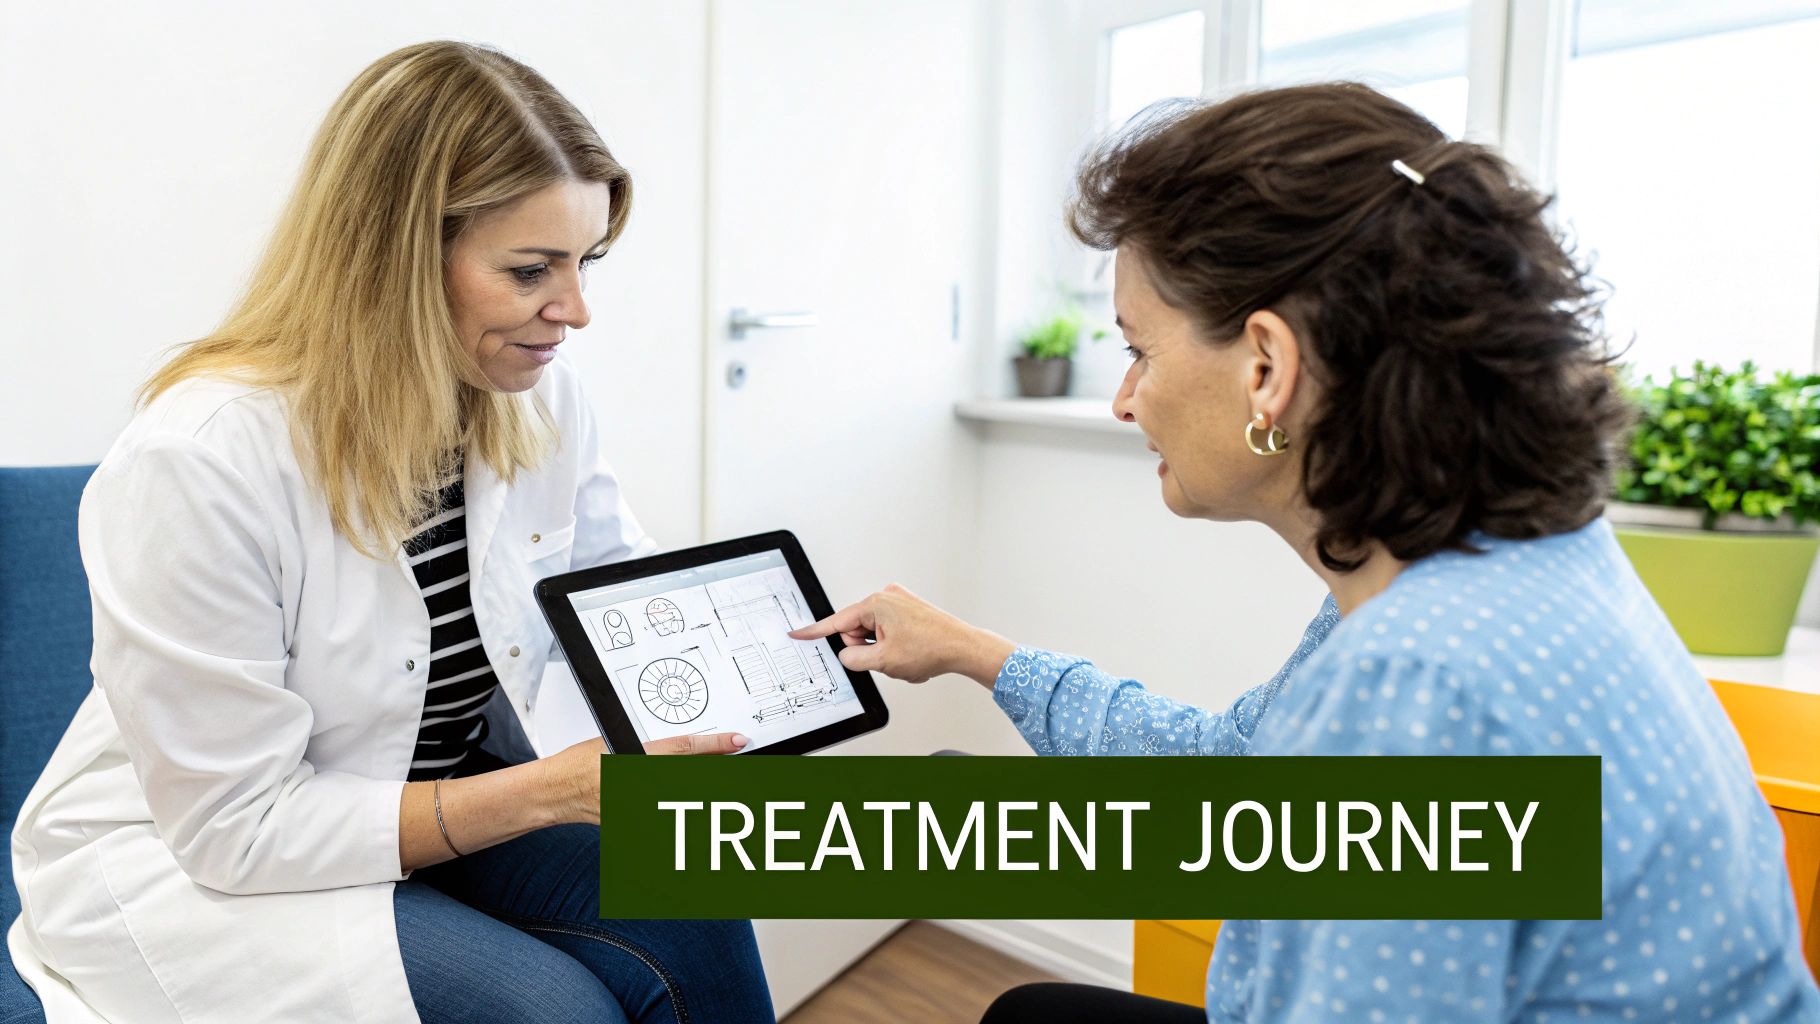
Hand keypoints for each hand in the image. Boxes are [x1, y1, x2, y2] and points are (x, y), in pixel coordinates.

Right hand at [541, 732, 747, 825]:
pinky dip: (677, 814)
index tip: (737, 741)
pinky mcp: (632, 822)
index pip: (685, 749)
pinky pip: (665, 818)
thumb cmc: (581, 763)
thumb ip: (653, 749)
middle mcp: (639, 784)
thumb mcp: (617, 741)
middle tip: (734, 763)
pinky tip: (684, 813)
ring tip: (712, 786)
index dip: (716, 744)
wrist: (557, 791)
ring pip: (682, 800)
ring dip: (699, 794)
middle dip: (715, 771)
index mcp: (636, 758)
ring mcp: (637, 807)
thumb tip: (687, 749)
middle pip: (692, 777)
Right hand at [787, 583, 1014, 686]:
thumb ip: (854, 658)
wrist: (963, 647)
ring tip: (904, 655)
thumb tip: (847, 655)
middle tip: (887, 657)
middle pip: (856, 630)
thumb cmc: (931, 648)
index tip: (797, 633)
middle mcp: (887, 597)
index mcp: (876, 604)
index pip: (837, 622)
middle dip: (866, 648)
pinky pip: (888, 631)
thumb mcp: (883, 661)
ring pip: (873, 633)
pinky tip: (910, 652)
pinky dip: (894, 645)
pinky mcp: (908, 610)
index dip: (815, 631)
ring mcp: (899, 602)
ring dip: (882, 649)